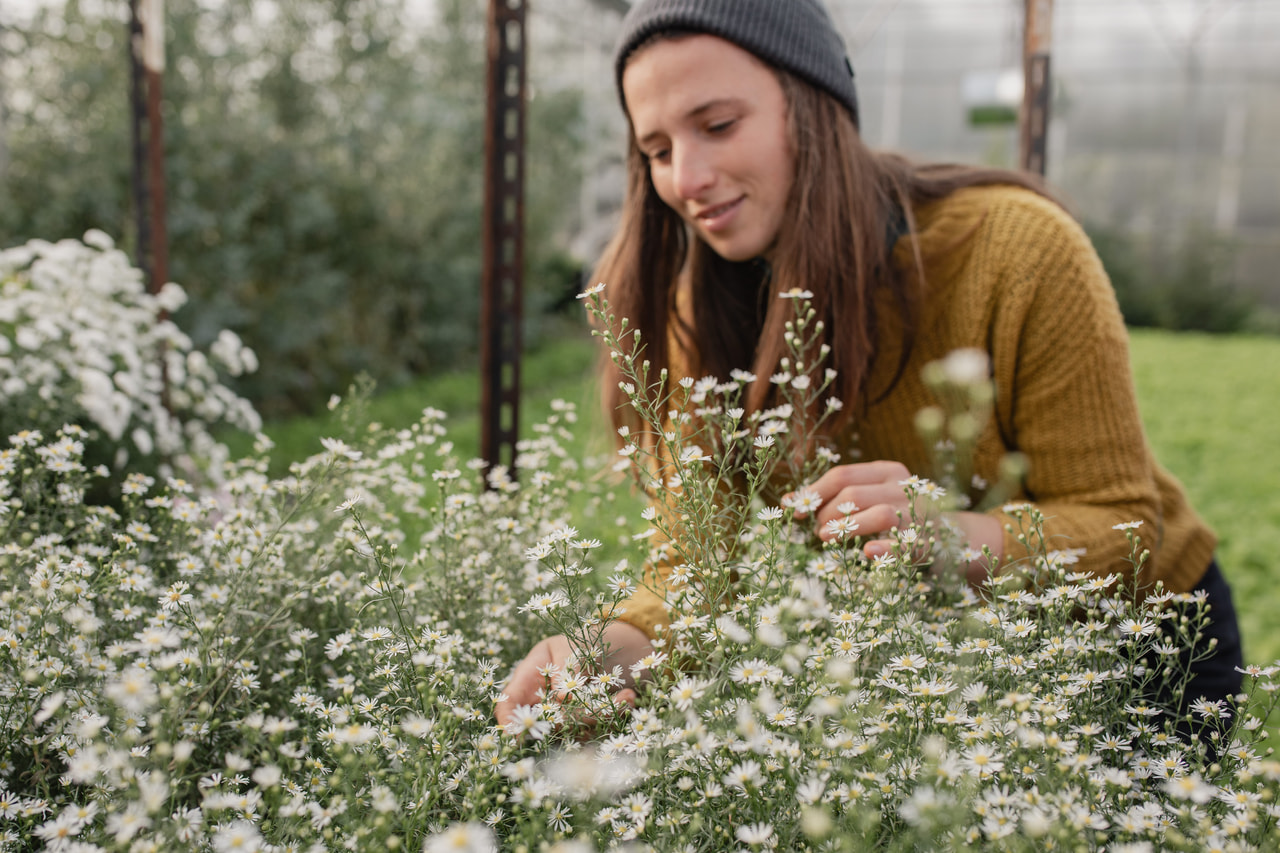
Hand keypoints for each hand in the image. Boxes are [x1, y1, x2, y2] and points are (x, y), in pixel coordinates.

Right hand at [494, 621, 653, 730]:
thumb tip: (561, 699)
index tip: (516, 736)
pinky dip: (614, 716)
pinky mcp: (586, 723)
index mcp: (531, 676)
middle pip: (543, 724)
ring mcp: (565, 714)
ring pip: (572, 731)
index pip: (510, 702)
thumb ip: (568, 671)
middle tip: (602, 706)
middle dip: (573, 720)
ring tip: (626, 696)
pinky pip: (594, 731)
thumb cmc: (589, 639)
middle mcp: (544, 700)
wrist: (622, 645)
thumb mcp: (576, 647)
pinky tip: (628, 697)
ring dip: (602, 716)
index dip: (509, 721)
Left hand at [794, 461, 917, 557]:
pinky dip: (884, 548)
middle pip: (853, 495)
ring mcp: (917, 513)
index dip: (813, 493)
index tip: (795, 510)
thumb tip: (789, 500)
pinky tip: (867, 553)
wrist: (951, 537)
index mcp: (886, 471)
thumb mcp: (871, 497)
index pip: (842, 476)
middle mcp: (902, 487)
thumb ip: (836, 496)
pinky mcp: (926, 541)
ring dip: (847, 528)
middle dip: (826, 514)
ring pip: (878, 514)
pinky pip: (904, 543)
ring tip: (826, 539)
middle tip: (817, 531)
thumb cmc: (897, 515)